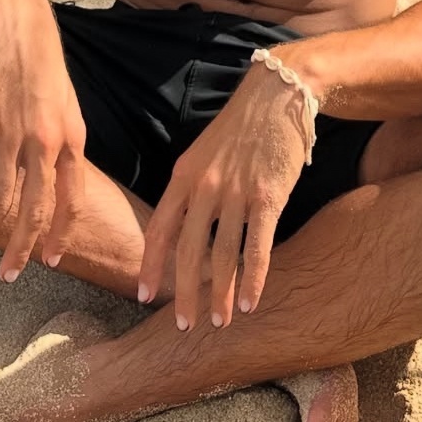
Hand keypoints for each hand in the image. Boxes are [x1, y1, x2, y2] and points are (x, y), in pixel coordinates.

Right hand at [0, 0, 86, 280]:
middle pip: (34, 208)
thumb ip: (62, 143)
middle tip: (9, 275)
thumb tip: (56, 182)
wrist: (13, 23)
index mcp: (72, 137)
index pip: (71, 198)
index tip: (51, 260)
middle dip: (21, 248)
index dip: (60, 233)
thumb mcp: (64, 104)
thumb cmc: (39, 65)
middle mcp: (44, 142)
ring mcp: (10, 135)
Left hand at [137, 63, 307, 329]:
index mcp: (184, 175)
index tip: (144, 296)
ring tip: (219, 322)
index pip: (159, 228)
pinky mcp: (268, 195)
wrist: (277, 94)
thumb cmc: (241, 127)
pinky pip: (257, 246)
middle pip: (187, 251)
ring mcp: (236, 192)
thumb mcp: (204, 153)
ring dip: (220, 294)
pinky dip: (253, 278)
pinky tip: (250, 302)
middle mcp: (205, 186)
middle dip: (184, 293)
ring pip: (222, 255)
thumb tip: (183, 225)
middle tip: (184, 326)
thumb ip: (192, 187)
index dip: (150, 265)